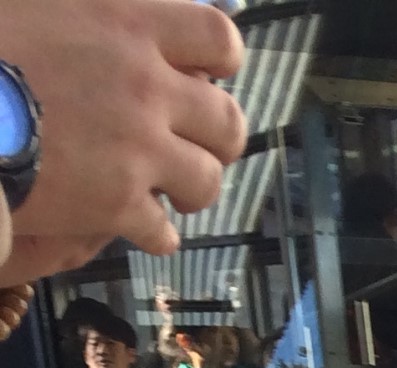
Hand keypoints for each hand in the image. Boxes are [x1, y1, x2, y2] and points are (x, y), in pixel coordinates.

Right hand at [0, 0, 246, 286]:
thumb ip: (84, 6)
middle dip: (214, 135)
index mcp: (126, 21)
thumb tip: (108, 12)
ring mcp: (138, 149)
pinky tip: (137, 224)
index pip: (217, 39)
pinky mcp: (118, 203)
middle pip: (226, 122)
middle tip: (192, 140)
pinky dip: (154, 231)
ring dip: (191, 185)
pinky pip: (162, 230)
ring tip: (167, 184)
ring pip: (207, 181)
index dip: (218, 60)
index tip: (202, 72)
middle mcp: (147, 85)